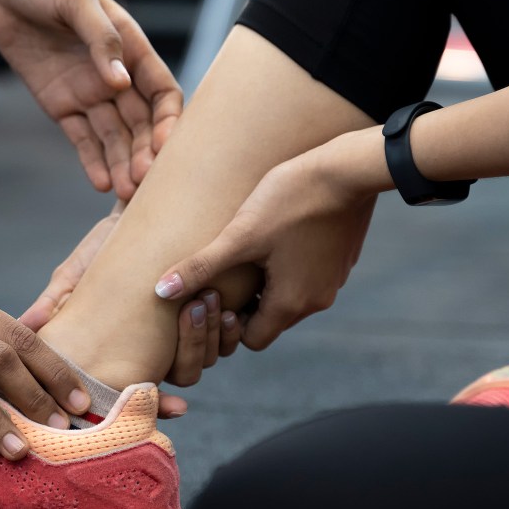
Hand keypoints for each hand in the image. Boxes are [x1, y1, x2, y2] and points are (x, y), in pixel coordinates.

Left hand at [0, 0, 181, 198]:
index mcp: (132, 48)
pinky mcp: (62, 106)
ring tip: (126, 191)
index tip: (166, 145)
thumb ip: (102, 39)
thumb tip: (120, 81)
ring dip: (123, 163)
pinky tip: (101, 183)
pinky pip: (82, 138)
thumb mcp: (76, 1)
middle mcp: (116, 76)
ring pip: (115, 136)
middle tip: (144, 181)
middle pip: (141, 122)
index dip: (168, 119)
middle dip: (146, 152)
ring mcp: (89, 93)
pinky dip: (92, 160)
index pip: (162, 91)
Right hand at [19, 208, 242, 415]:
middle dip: (193, 347)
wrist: (142, 210)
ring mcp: (187, 337)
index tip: (175, 406)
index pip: (140, 392)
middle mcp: (158, 352)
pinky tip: (229, 307)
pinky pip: (232, 340)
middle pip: (184, 374)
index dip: (159, 406)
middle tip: (193, 310)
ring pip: (209, 358)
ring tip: (207, 299)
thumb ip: (57, 300)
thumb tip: (27, 326)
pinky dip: (230, 328)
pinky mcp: (214, 319)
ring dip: (212, 334)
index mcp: (125, 353)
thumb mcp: (76, 272)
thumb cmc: (103, 245)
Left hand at [154, 140, 375, 349]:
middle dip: (245, 303)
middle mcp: (316, 301)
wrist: (348, 169)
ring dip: (265, 283)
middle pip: (270, 320)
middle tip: (226, 273)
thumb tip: (160, 292)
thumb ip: (201, 267)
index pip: (252, 339)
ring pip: (288, 297)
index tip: (216, 292)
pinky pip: (306, 276)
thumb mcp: (239, 235)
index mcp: (290, 303)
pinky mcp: (339, 260)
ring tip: (247, 251)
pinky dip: (287, 267)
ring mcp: (332, 281)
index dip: (229, 322)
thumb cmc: (291, 200)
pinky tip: (274, 235)